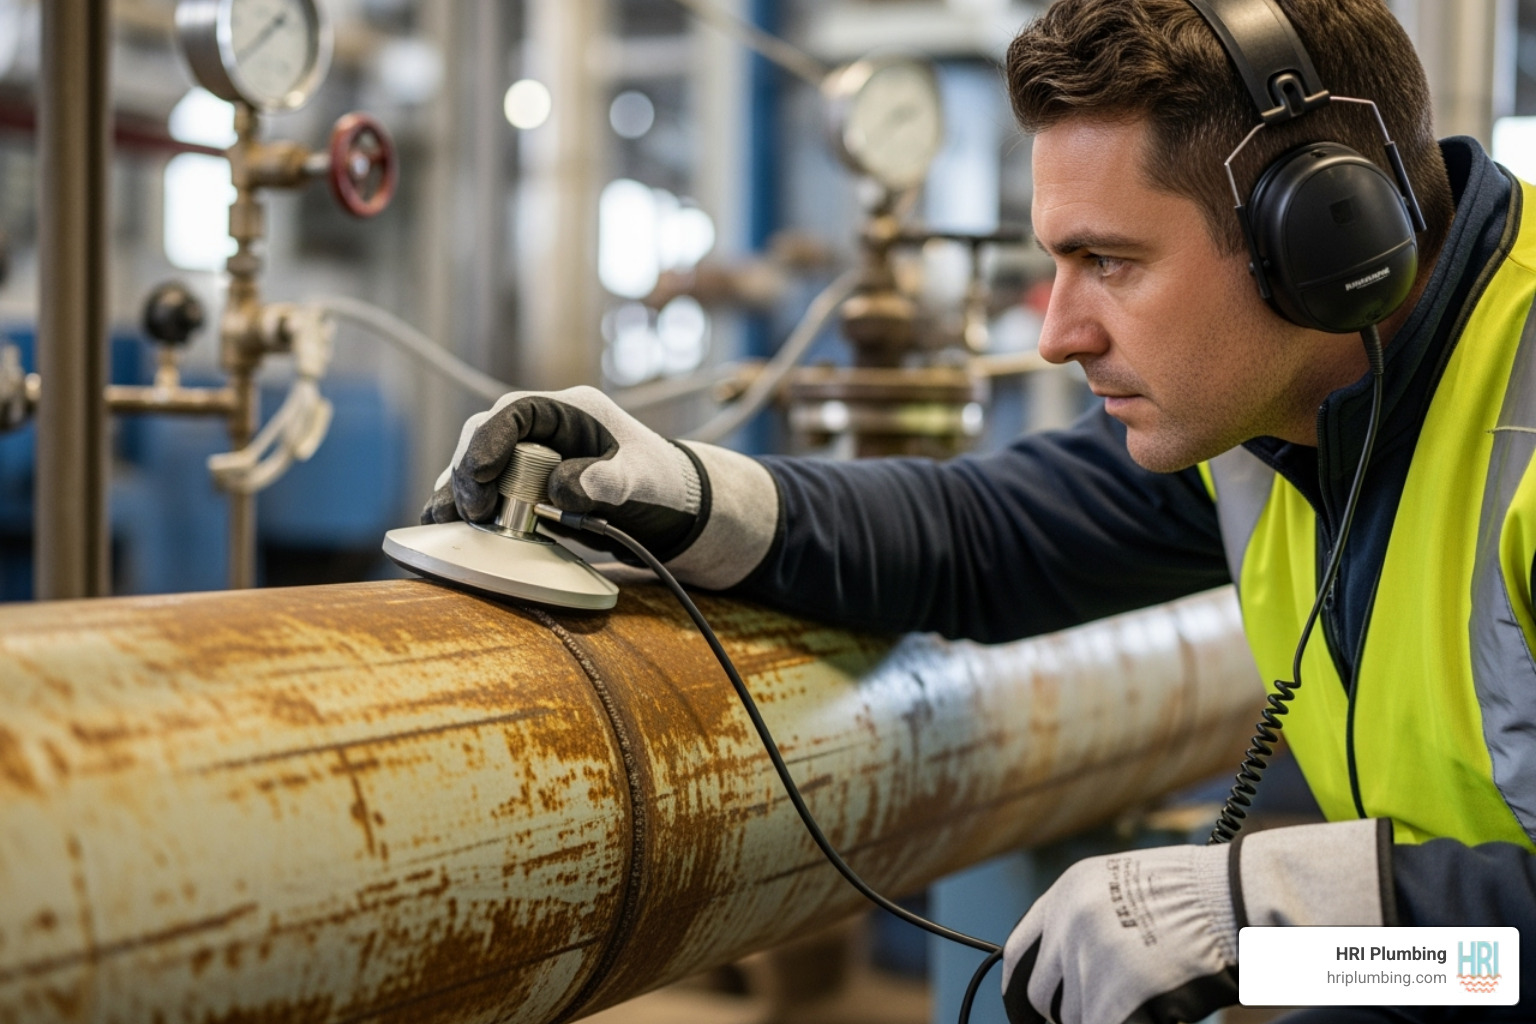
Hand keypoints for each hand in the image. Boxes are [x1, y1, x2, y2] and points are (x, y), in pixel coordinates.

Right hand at [423, 385, 778, 588]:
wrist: (671, 506)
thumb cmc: (661, 483)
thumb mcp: (643, 480)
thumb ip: (609, 481)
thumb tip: (560, 489)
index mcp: (572, 411)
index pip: (517, 411)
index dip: (491, 438)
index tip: (480, 472)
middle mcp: (545, 426)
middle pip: (488, 435)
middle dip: (471, 469)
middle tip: (472, 511)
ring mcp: (531, 454)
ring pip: (479, 461)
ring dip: (460, 489)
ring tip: (444, 520)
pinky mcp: (525, 482)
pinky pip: (486, 487)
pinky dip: (467, 504)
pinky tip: (445, 524)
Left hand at [1001, 818, 1389, 1023]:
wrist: (1233, 898)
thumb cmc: (1193, 896)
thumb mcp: (1120, 887)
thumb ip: (1082, 920)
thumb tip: (1061, 969)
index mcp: (1066, 893)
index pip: (1017, 953)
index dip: (1020, 988)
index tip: (1029, 1008)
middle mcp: (1068, 923)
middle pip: (1041, 994)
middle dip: (1061, 1014)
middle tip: (1093, 1013)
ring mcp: (1091, 959)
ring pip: (1076, 1017)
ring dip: (1104, 1016)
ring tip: (1144, 998)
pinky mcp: (1117, 995)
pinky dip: (1125, 1023)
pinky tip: (1152, 1013)